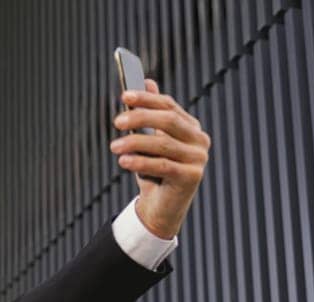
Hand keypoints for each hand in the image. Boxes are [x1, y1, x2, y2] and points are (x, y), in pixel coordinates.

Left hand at [109, 79, 209, 238]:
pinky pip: (163, 165)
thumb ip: (149, 113)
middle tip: (117, 122)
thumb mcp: (149, 140)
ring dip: (135, 143)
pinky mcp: (192, 177)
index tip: (124, 95)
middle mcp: (199, 140)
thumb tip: (147, 81)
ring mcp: (198, 159)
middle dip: (141, 117)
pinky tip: (123, 162)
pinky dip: (141, 162)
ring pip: (163, 144)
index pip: (169, 106)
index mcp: (190, 127)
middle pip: (169, 120)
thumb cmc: (153, 171)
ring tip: (114, 147)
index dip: (147, 99)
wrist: (160, 207)